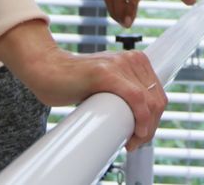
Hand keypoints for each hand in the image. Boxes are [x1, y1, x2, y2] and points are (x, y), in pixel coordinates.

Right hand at [0, 20, 166, 150]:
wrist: (46, 70)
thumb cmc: (73, 82)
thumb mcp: (107, 85)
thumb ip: (123, 92)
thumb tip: (138, 120)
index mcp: (136, 61)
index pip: (158, 95)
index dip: (154, 121)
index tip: (140, 136)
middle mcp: (132, 59)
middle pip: (157, 101)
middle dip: (150, 128)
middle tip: (134, 143)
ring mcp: (120, 64)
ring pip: (149, 102)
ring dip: (145, 129)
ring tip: (130, 142)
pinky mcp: (106, 73)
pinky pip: (136, 98)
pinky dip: (141, 118)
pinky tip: (135, 132)